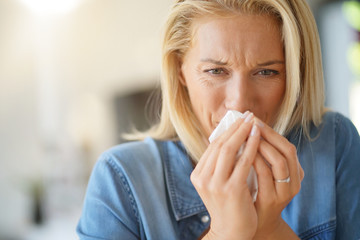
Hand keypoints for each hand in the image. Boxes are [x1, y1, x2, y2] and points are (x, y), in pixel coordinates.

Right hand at [191, 112, 260, 239]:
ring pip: (229, 150)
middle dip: (235, 127)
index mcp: (198, 175)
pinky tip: (258, 136)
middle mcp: (203, 178)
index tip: (238, 119)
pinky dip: (251, 146)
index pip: (212, 147)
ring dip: (242, 132)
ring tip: (253, 121)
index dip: (227, 131)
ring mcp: (215, 184)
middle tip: (247, 114)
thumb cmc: (228, 206)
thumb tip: (230, 139)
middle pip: (219, 145)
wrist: (232, 233)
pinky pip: (243, 162)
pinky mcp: (230, 190)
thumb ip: (220, 165)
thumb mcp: (218, 184)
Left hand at [252, 118, 303, 238]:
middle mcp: (294, 181)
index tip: (254, 119)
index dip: (271, 131)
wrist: (252, 223)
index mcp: (295, 172)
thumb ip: (261, 155)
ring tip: (247, 134)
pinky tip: (242, 153)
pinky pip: (265, 176)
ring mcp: (284, 192)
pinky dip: (255, 161)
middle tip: (251, 122)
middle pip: (287, 150)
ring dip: (262, 145)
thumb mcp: (262, 173)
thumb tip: (247, 129)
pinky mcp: (271, 200)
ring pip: (279, 162)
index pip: (287, 146)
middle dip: (268, 134)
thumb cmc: (254, 193)